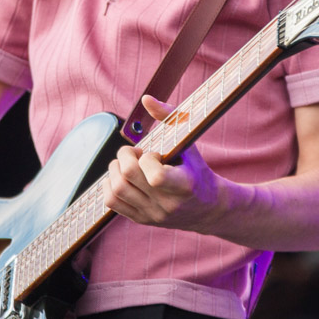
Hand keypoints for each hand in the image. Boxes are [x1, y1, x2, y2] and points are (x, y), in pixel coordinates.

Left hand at [104, 95, 222, 230]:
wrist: (209, 208)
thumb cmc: (197, 170)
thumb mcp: (189, 143)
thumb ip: (169, 117)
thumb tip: (146, 99)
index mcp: (184, 186)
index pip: (155, 176)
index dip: (147, 159)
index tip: (155, 154)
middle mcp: (167, 204)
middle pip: (128, 178)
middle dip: (124, 157)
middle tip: (133, 152)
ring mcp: (153, 215)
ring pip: (116, 190)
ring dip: (115, 169)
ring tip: (128, 164)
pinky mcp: (142, 220)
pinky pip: (112, 202)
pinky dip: (109, 184)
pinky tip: (122, 176)